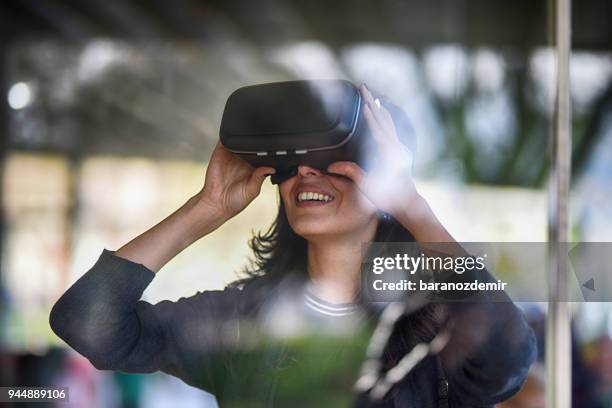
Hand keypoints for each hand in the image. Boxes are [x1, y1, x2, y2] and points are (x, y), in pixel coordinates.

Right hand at [198, 142, 274, 219]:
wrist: (216, 203)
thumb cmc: (235, 201)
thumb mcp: (252, 190)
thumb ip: (260, 177)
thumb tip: (272, 169)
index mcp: (253, 167)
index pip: (263, 154)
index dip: (267, 150)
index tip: (273, 147)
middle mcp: (243, 160)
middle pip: (252, 144)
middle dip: (256, 140)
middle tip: (262, 139)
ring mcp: (231, 155)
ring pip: (239, 140)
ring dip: (243, 137)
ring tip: (248, 136)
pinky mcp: (220, 152)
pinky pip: (225, 139)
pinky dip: (229, 136)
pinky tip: (234, 139)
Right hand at [327, 84, 420, 219]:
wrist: (406, 202)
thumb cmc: (388, 196)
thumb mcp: (367, 186)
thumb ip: (351, 172)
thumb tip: (333, 166)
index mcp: (389, 154)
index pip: (378, 130)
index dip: (370, 115)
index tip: (364, 102)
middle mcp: (396, 147)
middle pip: (383, 119)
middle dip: (372, 102)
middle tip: (363, 87)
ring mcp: (399, 148)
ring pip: (388, 121)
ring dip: (378, 107)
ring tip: (370, 94)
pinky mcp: (398, 150)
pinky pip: (390, 128)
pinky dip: (384, 117)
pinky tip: (381, 113)